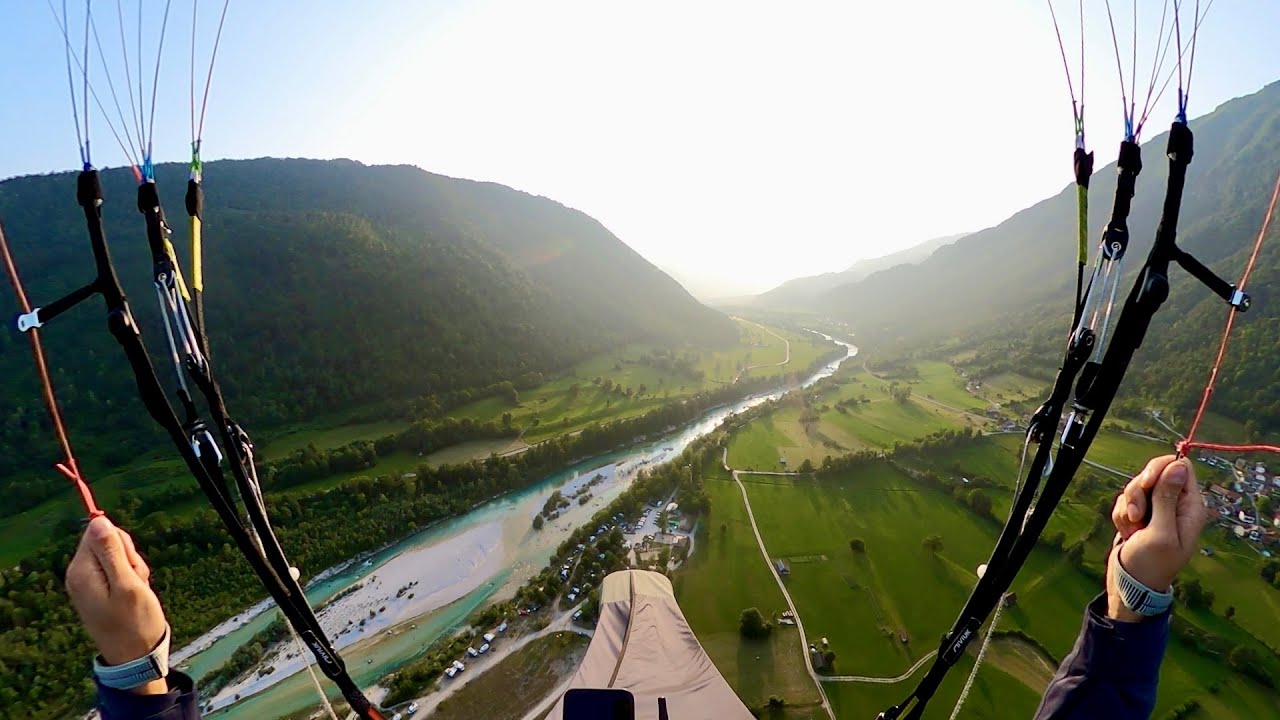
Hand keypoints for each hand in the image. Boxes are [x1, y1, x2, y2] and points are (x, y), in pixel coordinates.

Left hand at [65, 515, 169, 694]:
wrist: (134, 656)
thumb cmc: (135, 622)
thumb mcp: (128, 584)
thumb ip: (112, 552)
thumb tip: (98, 520)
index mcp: (81, 571)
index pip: (97, 532)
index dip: (121, 544)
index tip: (130, 566)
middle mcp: (78, 574)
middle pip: (106, 542)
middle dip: (128, 557)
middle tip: (135, 581)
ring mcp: (87, 583)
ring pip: (116, 556)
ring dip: (132, 569)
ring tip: (136, 592)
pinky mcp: (97, 590)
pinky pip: (116, 570)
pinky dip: (129, 578)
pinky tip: (133, 595)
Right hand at [1107, 455, 1207, 621]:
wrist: (1131, 584)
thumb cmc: (1150, 564)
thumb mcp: (1160, 532)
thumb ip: (1167, 498)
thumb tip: (1178, 466)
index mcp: (1190, 507)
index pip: (1181, 467)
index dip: (1160, 469)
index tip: (1147, 484)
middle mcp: (1176, 505)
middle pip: (1154, 473)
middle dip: (1138, 491)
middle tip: (1137, 515)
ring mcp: (1157, 509)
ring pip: (1136, 487)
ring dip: (1128, 506)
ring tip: (1133, 530)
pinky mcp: (1139, 515)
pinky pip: (1125, 500)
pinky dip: (1121, 515)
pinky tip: (1128, 533)